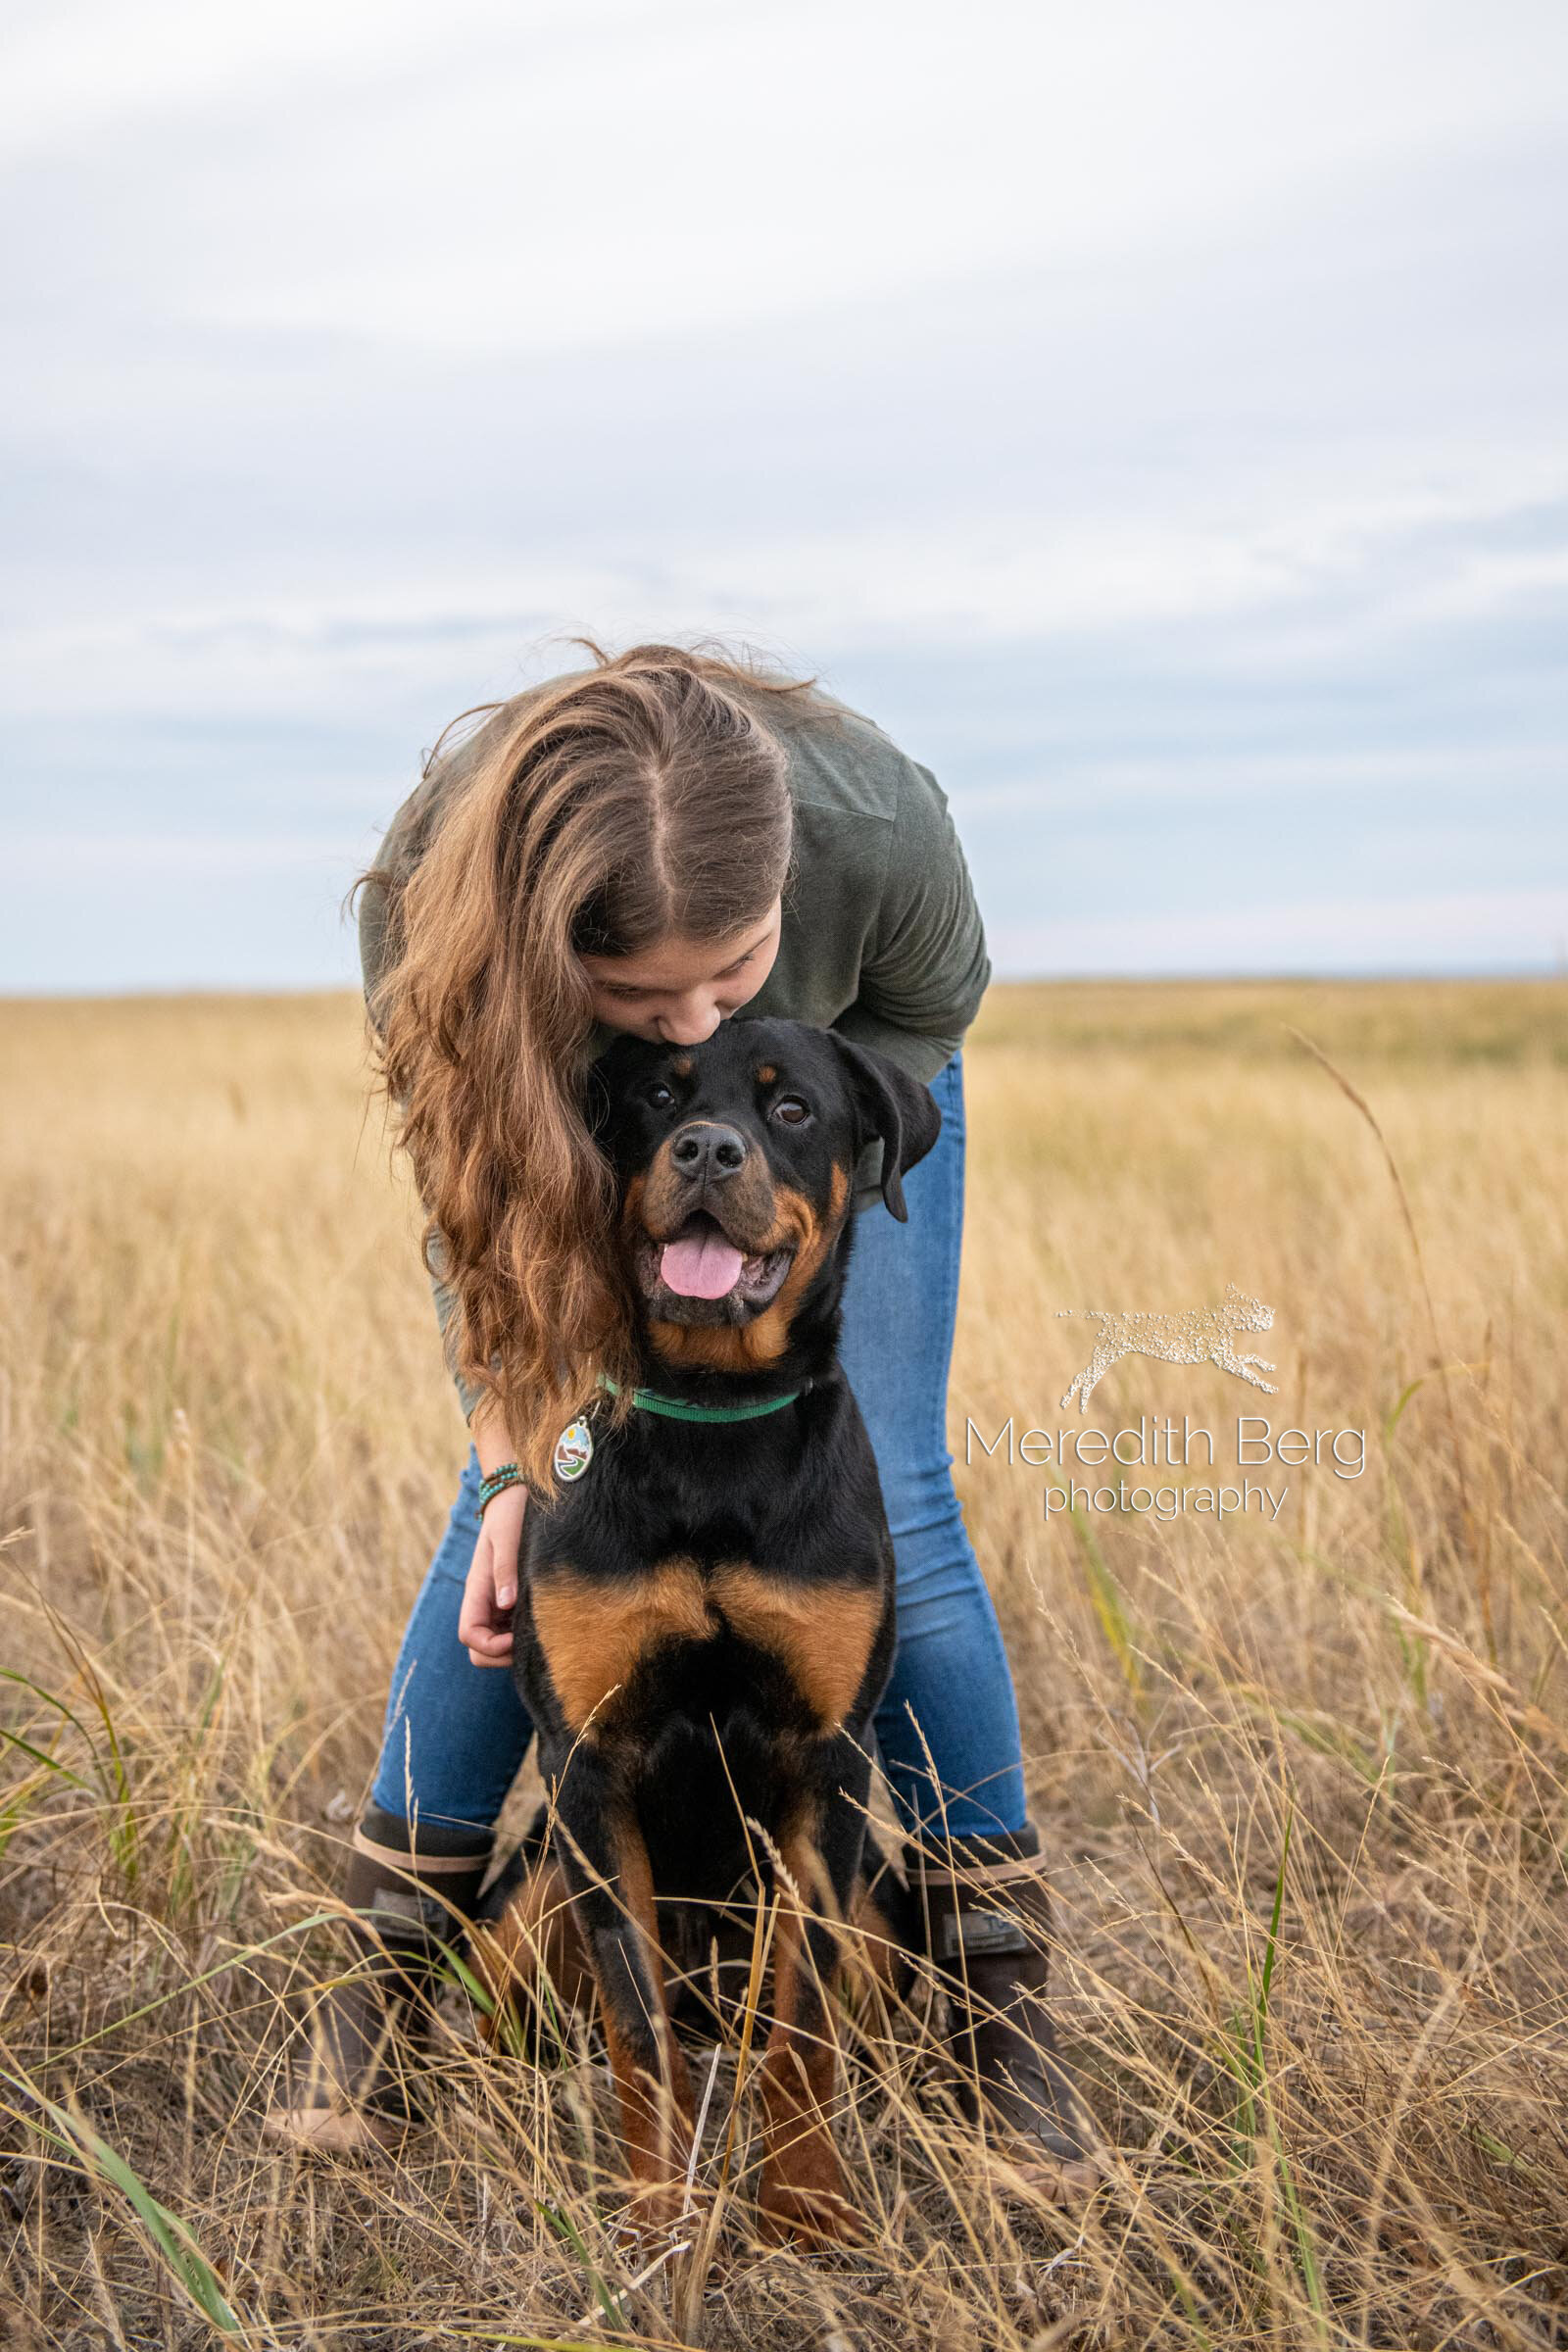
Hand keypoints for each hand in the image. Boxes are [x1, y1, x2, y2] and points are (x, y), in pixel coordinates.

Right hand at [458, 1484, 527, 1667]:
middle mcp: (485, 1600)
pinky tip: (547, 1620)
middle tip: (534, 1641)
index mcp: (477, 1589)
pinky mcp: (514, 1599)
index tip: (515, 1638)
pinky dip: (525, 1633)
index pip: (469, 1635)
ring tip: (544, 1630)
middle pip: (479, 1649)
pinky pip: (513, 1629)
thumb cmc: (511, 1513)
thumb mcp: (507, 1537)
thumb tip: (505, 1604)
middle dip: (503, 1655)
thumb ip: (504, 1569)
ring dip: (516, 1646)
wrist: (517, 1494)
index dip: (490, 1646)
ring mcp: (498, 1602)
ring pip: (497, 1642)